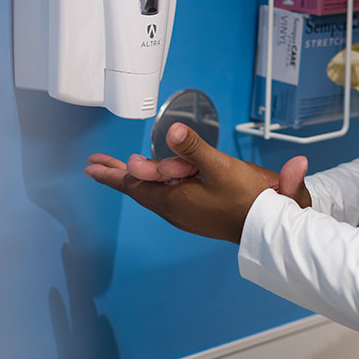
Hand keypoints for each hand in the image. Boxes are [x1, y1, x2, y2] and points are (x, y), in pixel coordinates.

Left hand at [84, 124, 311, 243]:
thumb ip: (193, 148)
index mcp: (173, 199)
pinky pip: (169, 196)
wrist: (267, 227)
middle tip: (97, 165)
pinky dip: (157, 184)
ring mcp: (186, 214)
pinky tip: (162, 180)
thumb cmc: (245, 198)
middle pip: (140, 189)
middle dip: (119, 174)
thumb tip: (170, 130)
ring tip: (124, 168)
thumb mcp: (219, 167)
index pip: (134, 184)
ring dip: (139, 178)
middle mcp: (175, 209)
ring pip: (155, 192)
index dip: (113, 173)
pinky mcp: (199, 214)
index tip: (92, 167)